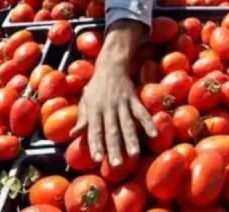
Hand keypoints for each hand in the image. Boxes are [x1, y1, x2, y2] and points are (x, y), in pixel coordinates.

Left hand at [70, 20, 156, 166]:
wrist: (111, 65)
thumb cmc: (96, 86)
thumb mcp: (85, 100)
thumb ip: (81, 118)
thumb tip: (73, 134)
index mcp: (94, 109)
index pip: (95, 130)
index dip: (96, 144)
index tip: (98, 159)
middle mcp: (108, 107)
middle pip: (111, 130)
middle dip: (114, 147)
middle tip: (116, 164)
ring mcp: (122, 103)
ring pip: (127, 124)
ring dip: (131, 139)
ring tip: (134, 154)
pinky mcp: (134, 99)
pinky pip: (142, 112)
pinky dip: (148, 123)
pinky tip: (154, 134)